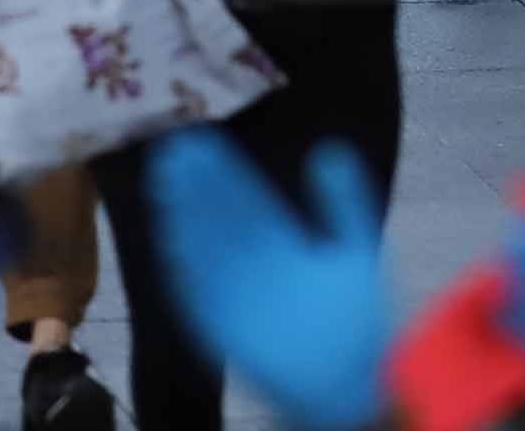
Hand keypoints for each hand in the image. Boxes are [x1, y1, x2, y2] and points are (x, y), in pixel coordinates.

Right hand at [143, 134, 390, 430]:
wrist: (349, 385)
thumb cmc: (357, 321)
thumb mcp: (356, 248)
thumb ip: (344, 201)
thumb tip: (331, 150)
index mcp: (281, 242)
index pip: (246, 198)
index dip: (224, 172)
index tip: (202, 139)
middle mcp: (252, 263)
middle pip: (219, 217)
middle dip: (197, 185)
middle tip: (176, 149)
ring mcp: (235, 293)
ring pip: (204, 246)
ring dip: (184, 215)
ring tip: (166, 179)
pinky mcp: (219, 323)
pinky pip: (195, 289)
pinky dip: (183, 263)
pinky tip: (171, 234)